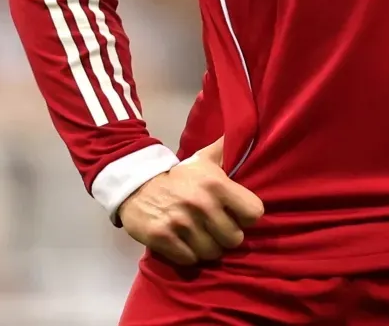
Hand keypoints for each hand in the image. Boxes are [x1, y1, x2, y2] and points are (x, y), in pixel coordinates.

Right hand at [118, 138, 264, 265]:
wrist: (135, 185)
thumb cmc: (178, 175)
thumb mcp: (204, 159)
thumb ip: (226, 149)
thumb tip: (247, 129)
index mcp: (217, 184)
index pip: (253, 213)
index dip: (247, 217)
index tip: (237, 216)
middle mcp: (202, 204)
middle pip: (234, 239)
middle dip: (226, 237)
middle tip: (216, 230)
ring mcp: (181, 223)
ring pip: (212, 253)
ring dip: (207, 248)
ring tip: (200, 238)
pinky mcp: (162, 238)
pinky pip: (189, 259)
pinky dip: (188, 255)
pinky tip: (184, 244)